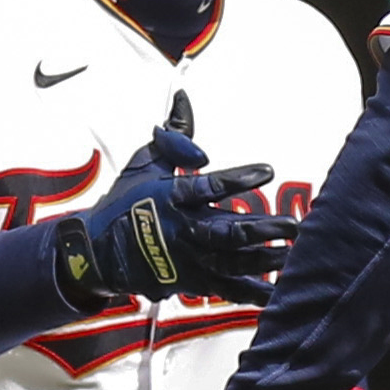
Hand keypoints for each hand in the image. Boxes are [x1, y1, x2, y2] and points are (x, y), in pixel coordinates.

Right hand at [78, 92, 297, 304]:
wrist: (97, 252)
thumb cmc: (124, 203)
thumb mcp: (143, 164)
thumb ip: (172, 136)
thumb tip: (183, 98)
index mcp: (171, 198)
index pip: (208, 187)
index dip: (238, 178)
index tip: (268, 170)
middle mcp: (181, 231)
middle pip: (226, 233)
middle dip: (260, 230)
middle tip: (291, 225)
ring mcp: (186, 261)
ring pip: (231, 262)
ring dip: (263, 259)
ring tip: (290, 253)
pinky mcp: (189, 282)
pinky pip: (224, 288)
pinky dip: (250, 292)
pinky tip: (276, 290)